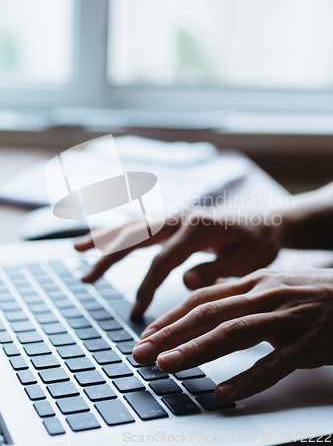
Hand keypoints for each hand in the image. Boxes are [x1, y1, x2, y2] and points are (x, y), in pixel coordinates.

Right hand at [75, 210, 281, 315]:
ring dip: (105, 239)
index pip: (163, 260)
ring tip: (77, 251)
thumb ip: (216, 270)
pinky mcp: (174, 222)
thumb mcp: (247, 261)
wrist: (267, 223)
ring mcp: (175, 217)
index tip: (137, 312)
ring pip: (134, 227)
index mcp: (198, 227)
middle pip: (137, 236)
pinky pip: (141, 227)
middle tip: (86, 277)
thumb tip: (183, 280)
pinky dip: (119, 234)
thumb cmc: (259, 244)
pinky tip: (102, 242)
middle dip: (109, 256)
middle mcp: (181, 217)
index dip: (147, 287)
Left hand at [132, 269, 332, 401]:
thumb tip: (202, 295)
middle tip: (141, 353)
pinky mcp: (307, 343)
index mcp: (253, 283)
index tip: (147, 334)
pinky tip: (224, 391)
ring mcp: (285, 319)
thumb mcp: (271, 284)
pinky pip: (274, 363)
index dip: (171, 317)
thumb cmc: (310, 293)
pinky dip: (247, 378)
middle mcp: (264, 296)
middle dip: (170, 334)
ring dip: (196, 350)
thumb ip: (237, 291)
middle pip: (208, 314)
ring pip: (233, 333)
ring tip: (167, 365)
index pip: (202, 299)